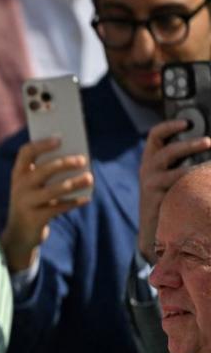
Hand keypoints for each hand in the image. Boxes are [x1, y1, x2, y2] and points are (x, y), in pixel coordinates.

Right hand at [1, 137, 92, 270]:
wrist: (19, 235)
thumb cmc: (33, 203)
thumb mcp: (33, 187)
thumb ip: (47, 173)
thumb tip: (76, 159)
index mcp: (18, 174)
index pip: (26, 152)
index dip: (42, 144)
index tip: (60, 139)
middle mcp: (19, 187)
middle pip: (43, 170)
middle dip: (65, 163)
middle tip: (83, 160)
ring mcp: (25, 203)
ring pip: (54, 190)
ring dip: (74, 183)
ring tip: (90, 178)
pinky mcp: (35, 219)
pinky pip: (58, 208)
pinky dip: (74, 202)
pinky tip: (86, 198)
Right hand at [138, 120, 210, 262]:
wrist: (153, 230)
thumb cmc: (167, 198)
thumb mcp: (170, 175)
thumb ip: (181, 160)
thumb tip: (206, 144)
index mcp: (152, 159)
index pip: (155, 136)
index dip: (169, 126)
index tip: (187, 122)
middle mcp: (148, 170)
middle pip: (166, 152)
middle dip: (189, 146)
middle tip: (208, 142)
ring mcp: (152, 186)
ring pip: (175, 172)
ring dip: (196, 169)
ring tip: (209, 166)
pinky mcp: (158, 201)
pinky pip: (179, 191)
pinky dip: (195, 186)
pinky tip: (206, 184)